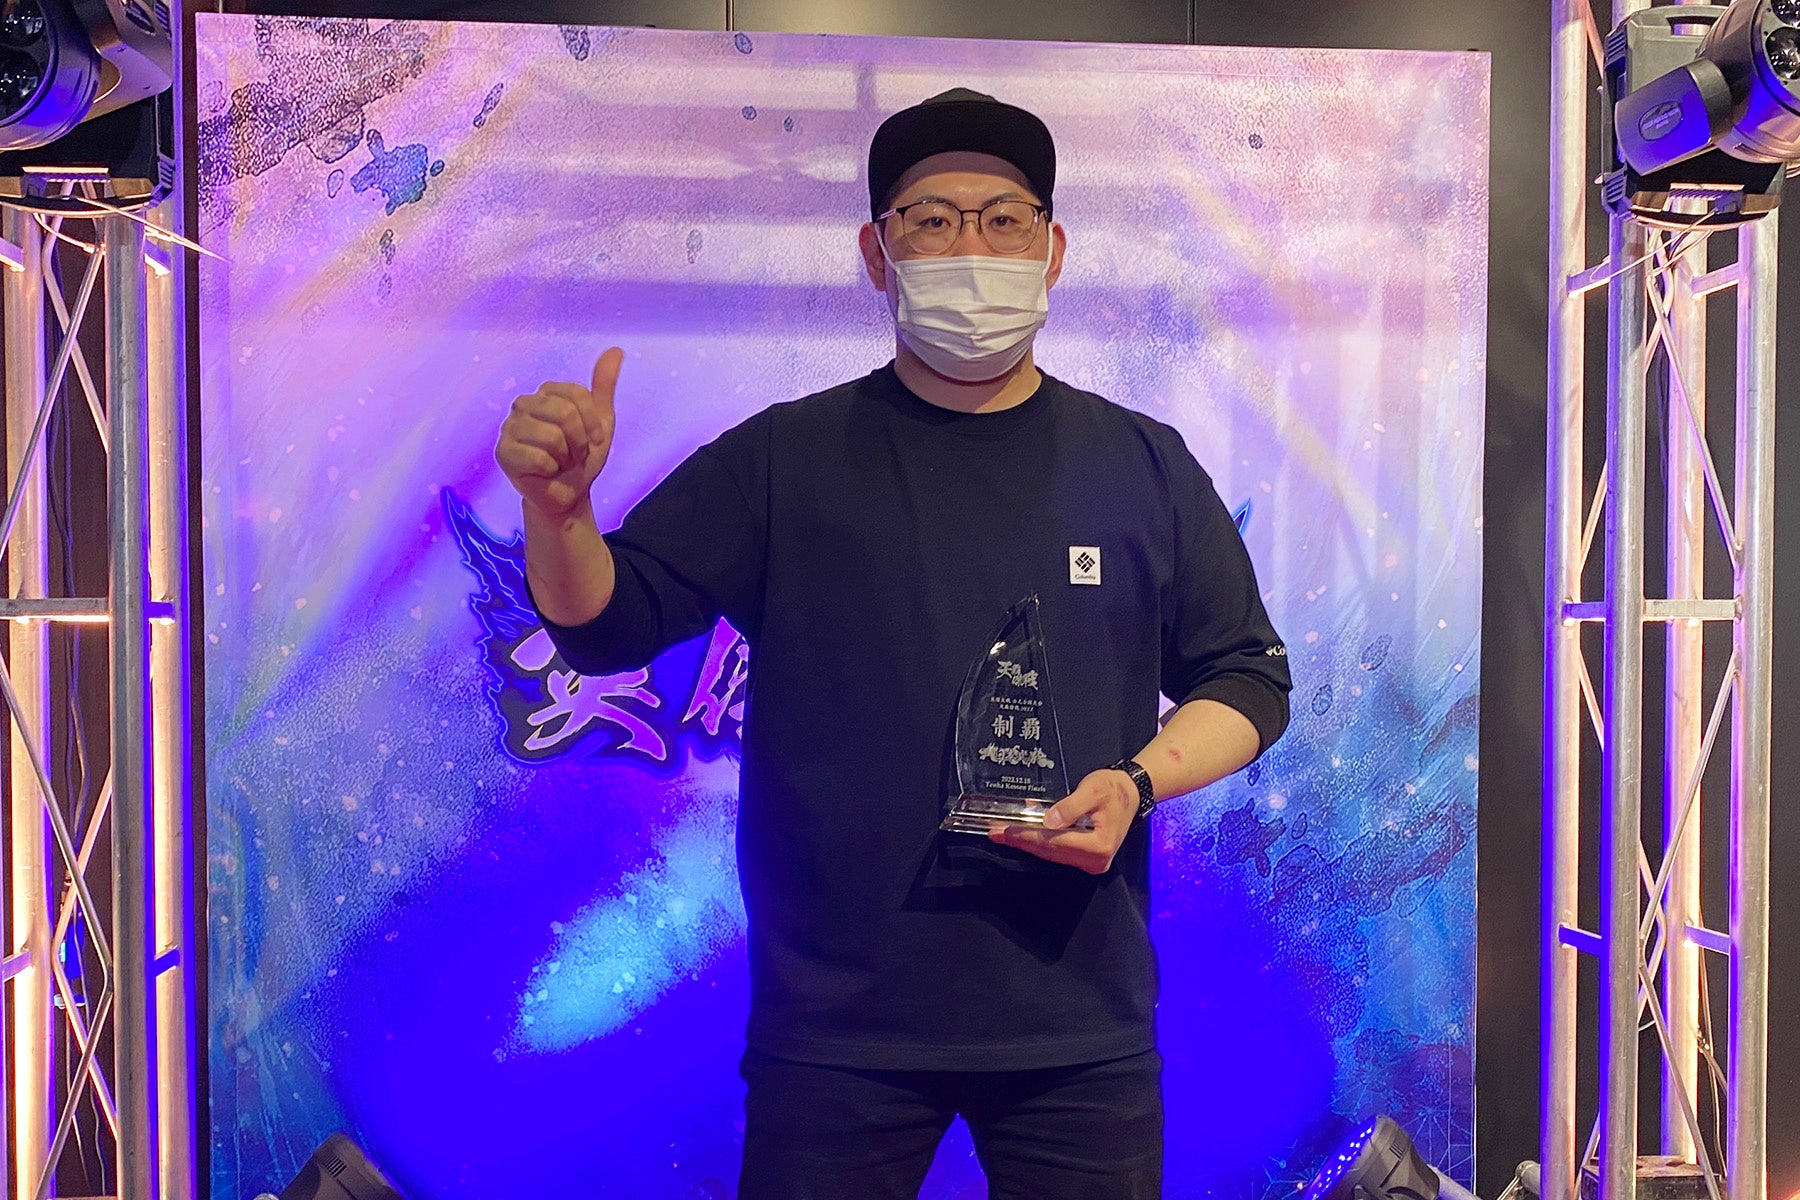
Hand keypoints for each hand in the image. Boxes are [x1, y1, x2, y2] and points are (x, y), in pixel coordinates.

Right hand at [494, 348, 622, 521]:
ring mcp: (510, 427)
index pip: (576, 393)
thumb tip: (616, 350)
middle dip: (579, 440)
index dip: (592, 421)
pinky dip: (550, 470)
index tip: (595, 439)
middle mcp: (524, 404)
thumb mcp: (601, 420)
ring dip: (565, 457)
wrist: (569, 494)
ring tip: (559, 462)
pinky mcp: (503, 452)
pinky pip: (538, 458)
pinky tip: (544, 472)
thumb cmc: (581, 457)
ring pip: (552, 436)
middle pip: (564, 412)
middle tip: (574, 454)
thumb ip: (604, 386)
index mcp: (546, 393)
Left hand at [988, 768, 1139, 874]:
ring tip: (1004, 834)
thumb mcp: (1093, 790)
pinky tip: (1024, 834)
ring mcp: (1092, 862)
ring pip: (1052, 854)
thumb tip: (1049, 821)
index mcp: (1099, 846)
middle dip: (1022, 841)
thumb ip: (1071, 807)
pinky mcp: (1087, 859)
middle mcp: (1095, 860)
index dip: (1028, 835)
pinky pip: (1058, 852)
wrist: (1132, 792)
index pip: (1054, 842)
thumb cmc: (1115, 789)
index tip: (1006, 830)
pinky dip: (1040, 843)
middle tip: (996, 833)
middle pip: (1050, 851)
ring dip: (1028, 843)